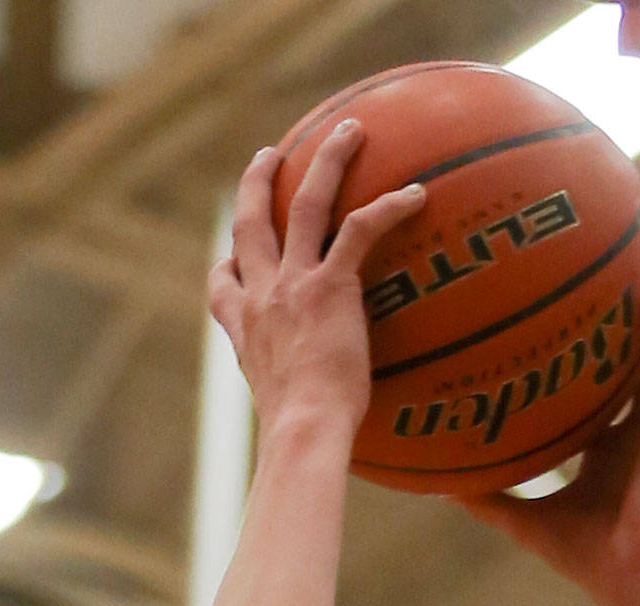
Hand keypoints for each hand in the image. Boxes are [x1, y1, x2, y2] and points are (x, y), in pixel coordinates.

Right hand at [208, 126, 425, 434]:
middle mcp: (260, 296)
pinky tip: (417, 194)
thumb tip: (318, 437)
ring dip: (327, 160)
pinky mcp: (329, 286)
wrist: (303, 433)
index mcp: (243, 328)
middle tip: (270, 154)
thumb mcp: (283, 418)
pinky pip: (360, 229)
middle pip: (250, 220)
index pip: (222, 284)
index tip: (233, 257)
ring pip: (305, 202)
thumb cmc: (301, 440)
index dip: (227, 264)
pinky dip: (388, 207)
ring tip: (350, 131)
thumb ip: (294, 404)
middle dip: (257, 181)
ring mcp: (292, 285)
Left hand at [463, 242, 639, 605]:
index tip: (577, 288)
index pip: (605, 369)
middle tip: (628, 241)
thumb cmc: (586, 557)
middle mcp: (639, 418)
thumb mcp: (523, 516)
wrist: (632, 584)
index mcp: (611, 434)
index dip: (599, 330)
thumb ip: (487, 494)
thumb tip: (436, 482)